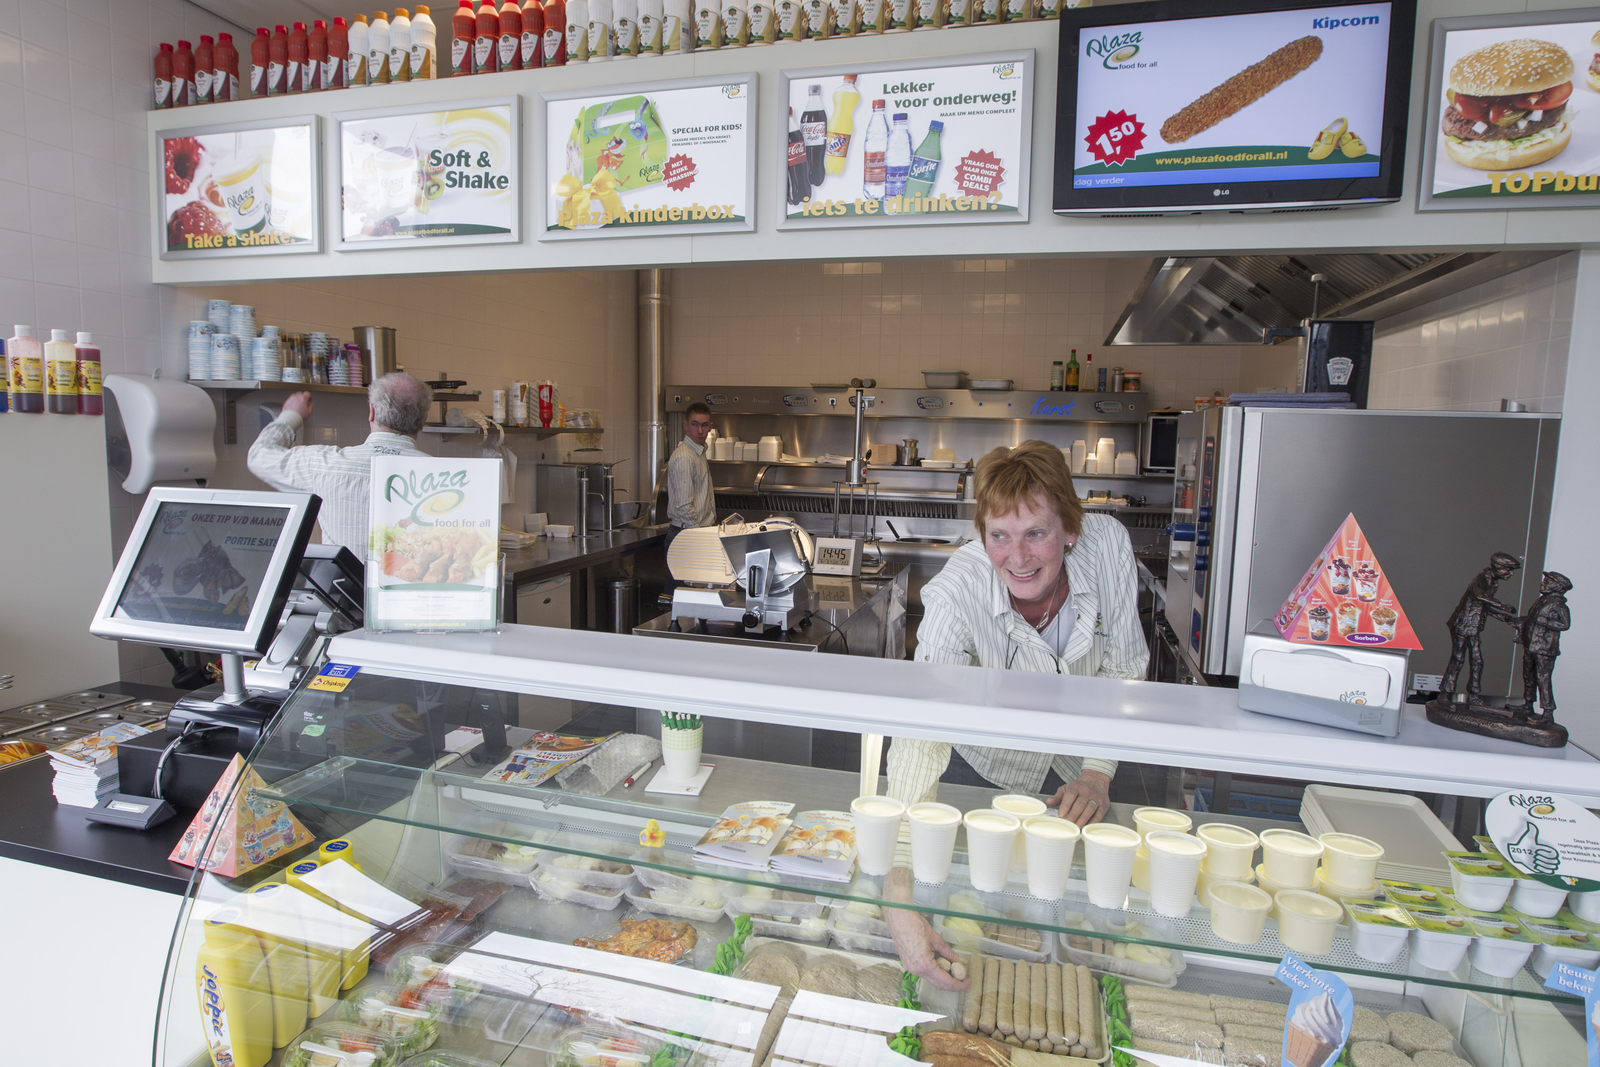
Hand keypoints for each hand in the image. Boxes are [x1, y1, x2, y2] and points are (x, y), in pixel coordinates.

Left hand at [283, 391, 313, 419]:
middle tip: (304, 401)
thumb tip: (311, 404)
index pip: (307, 393)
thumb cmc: (299, 415)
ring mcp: (291, 399)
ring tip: (298, 403)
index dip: (309, 396)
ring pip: (295, 395)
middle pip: (300, 393)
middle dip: (303, 396)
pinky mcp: (286, 401)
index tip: (309, 399)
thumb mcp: (309, 412)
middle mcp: (296, 397)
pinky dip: (292, 401)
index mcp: (303, 398)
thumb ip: (311, 406)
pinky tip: (294, 405)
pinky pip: (290, 399)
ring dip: (297, 398)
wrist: (290, 418)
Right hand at [884, 867, 967, 991]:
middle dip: (953, 985)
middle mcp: (916, 971)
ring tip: (956, 972)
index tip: (968, 983)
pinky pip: (924, 973)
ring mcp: (911, 968)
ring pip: (931, 980)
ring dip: (944, 979)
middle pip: (938, 984)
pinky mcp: (908, 964)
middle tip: (965, 981)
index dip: (958, 985)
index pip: (945, 982)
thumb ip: (949, 953)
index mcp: (924, 965)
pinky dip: (935, 973)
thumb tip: (962, 962)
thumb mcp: (936, 939)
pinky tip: (943, 966)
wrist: (897, 917)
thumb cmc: (916, 925)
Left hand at [1047, 769, 1110, 825]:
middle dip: (1073, 815)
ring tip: (1076, 827)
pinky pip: (1099, 814)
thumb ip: (1058, 796)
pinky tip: (1088, 825)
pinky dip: (1094, 821)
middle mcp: (1087, 792)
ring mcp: (1096, 798)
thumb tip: (1049, 802)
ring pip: (1090, 810)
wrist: (1096, 780)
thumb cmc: (1079, 786)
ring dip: (1083, 820)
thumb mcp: (1067, 788)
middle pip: (1080, 804)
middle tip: (1068, 824)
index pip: (1070, 795)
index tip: (1061, 815)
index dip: (1065, 806)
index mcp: (1076, 786)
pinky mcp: (1104, 805)